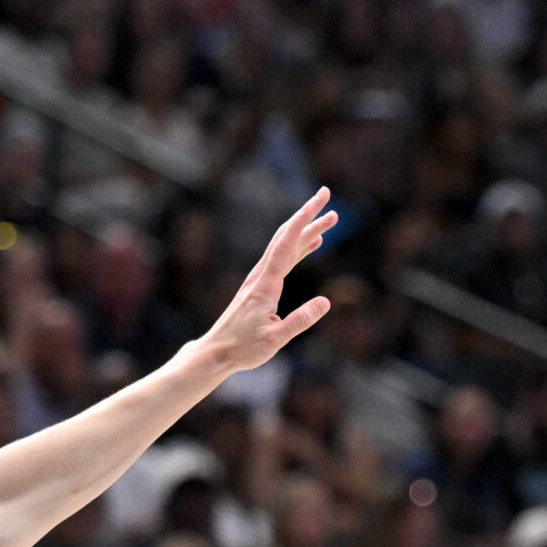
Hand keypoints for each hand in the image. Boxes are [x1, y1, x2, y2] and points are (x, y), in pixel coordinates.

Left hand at [187, 188, 336, 377]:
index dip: (302, 222)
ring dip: (307, 231)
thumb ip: (300, 321)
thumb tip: (326, 302)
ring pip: (285, 246)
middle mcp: (261, 276)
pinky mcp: (261, 286)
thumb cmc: (244, 348)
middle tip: (326, 195)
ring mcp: (260, 279)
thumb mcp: (276, 340)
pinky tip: (313, 245)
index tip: (317, 203)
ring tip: (330, 220)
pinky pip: (283, 259)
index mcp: (265, 286)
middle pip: (286, 237)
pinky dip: (299, 247)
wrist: (217, 351)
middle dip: (307, 215)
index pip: (286, 246)